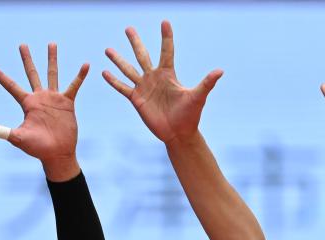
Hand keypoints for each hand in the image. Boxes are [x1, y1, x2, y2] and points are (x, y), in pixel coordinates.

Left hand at [0, 43, 86, 179]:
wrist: (57, 153)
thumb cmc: (37, 148)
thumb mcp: (17, 138)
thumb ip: (1, 131)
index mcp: (27, 104)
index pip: (11, 86)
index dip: (0, 76)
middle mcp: (39, 98)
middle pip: (32, 73)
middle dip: (27, 59)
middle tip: (22, 45)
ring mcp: (54, 99)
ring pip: (52, 74)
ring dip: (51, 59)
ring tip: (51, 44)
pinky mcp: (67, 103)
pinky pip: (74, 86)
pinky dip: (80, 76)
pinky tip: (85, 65)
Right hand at [103, 21, 222, 145]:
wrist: (178, 133)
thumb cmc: (190, 115)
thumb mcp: (198, 97)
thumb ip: (207, 83)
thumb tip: (220, 71)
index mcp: (168, 74)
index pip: (167, 50)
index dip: (166, 36)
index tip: (164, 21)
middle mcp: (154, 77)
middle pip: (142, 55)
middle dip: (135, 41)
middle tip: (128, 28)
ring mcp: (144, 88)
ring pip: (128, 69)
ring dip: (118, 60)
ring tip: (108, 49)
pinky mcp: (137, 99)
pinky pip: (123, 88)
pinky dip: (113, 81)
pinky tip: (104, 72)